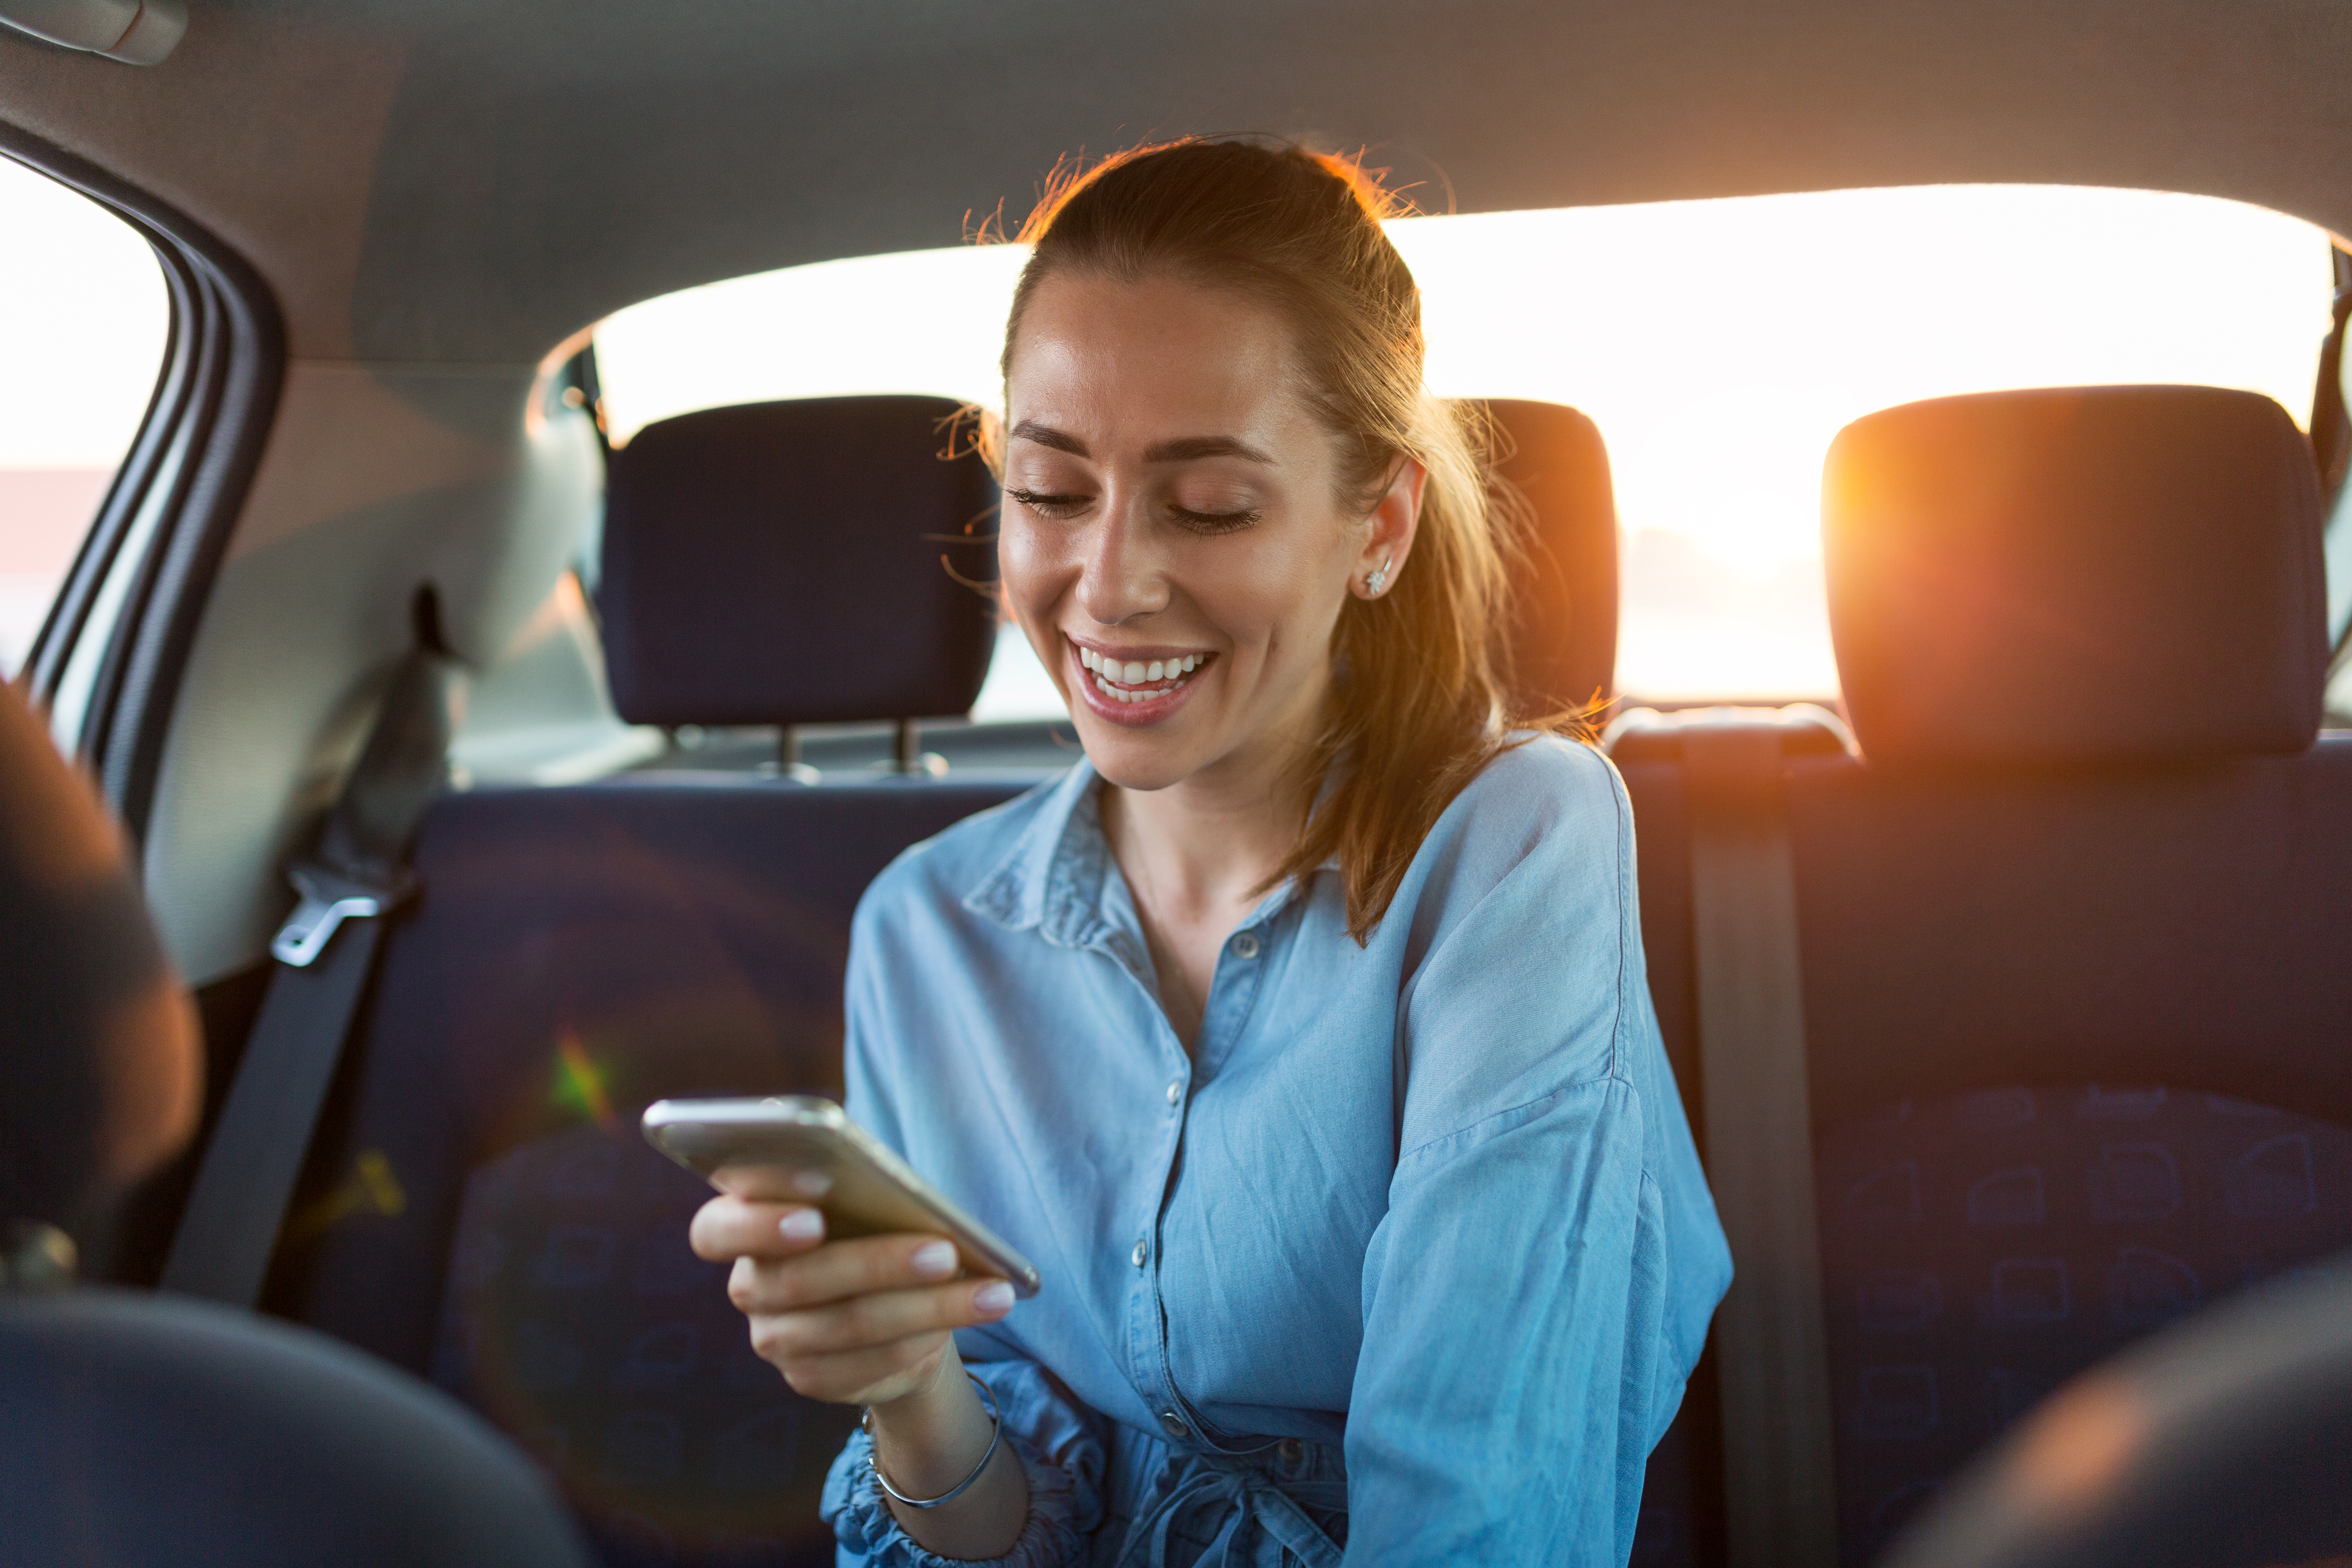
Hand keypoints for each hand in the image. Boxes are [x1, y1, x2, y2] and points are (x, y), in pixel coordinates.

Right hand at [688, 1194, 1016, 1407]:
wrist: (880, 1297)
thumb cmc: (867, 1222)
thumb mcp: (861, 1199)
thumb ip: (860, 1192)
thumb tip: (906, 1199)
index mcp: (741, 1225)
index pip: (717, 1230)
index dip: (758, 1225)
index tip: (813, 1218)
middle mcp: (750, 1286)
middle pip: (800, 1281)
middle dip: (879, 1265)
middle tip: (943, 1253)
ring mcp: (775, 1340)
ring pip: (848, 1327)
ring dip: (928, 1308)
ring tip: (991, 1293)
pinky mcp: (810, 1380)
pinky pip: (869, 1366)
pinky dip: (926, 1339)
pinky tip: (971, 1316)